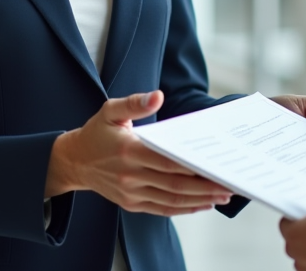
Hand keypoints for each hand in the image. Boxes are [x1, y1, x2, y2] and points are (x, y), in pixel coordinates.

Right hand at [45, 90, 234, 216]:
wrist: (74, 161)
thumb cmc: (97, 132)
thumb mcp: (110, 111)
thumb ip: (135, 102)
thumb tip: (158, 96)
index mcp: (128, 150)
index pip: (168, 161)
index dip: (194, 166)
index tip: (217, 165)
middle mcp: (130, 175)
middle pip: (175, 185)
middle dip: (205, 186)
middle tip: (230, 184)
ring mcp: (131, 192)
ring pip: (172, 200)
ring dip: (200, 200)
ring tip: (223, 196)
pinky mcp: (131, 204)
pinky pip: (162, 209)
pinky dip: (185, 209)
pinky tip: (202, 204)